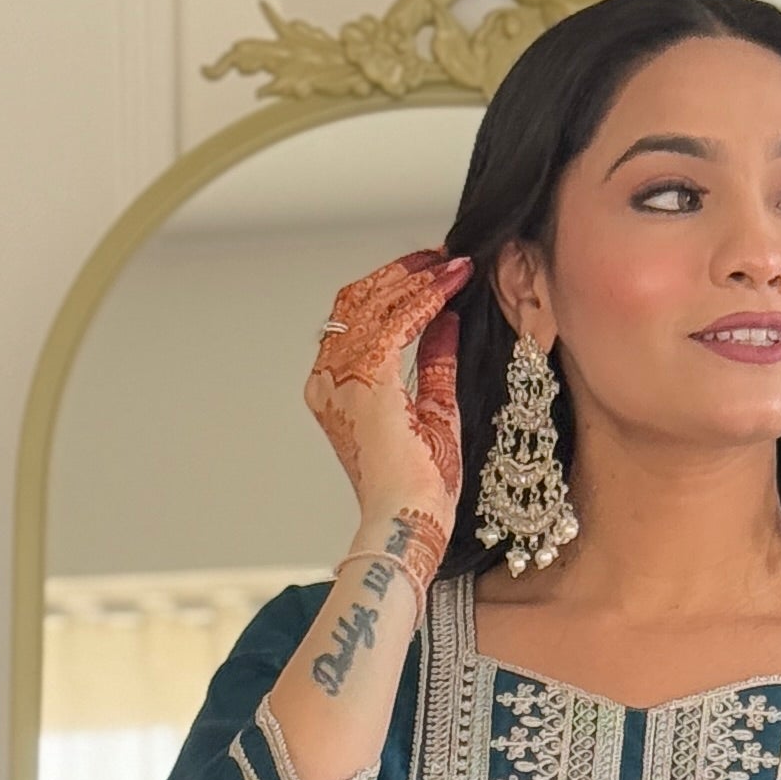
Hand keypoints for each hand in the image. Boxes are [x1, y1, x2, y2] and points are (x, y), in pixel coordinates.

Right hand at [305, 250, 469, 555]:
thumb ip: (434, 365)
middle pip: (356, 301)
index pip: (357, 319)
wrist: (410, 523)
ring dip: (415, 280)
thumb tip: (446, 322)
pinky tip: (449, 287)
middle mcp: (328, 380)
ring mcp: (340, 379)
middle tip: (443, 256)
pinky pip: (392, 321)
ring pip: (371, 303)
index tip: (433, 272)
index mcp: (337, 389)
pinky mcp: (363, 381)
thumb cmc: (419, 490)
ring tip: (451, 265)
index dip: (395, 290)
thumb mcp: (434, 412)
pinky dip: (422, 300)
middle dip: (403, 274)